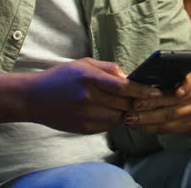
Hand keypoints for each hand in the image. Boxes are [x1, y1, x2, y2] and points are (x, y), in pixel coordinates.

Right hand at [26, 57, 162, 133]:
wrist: (34, 98)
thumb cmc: (62, 77)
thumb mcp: (84, 63)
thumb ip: (109, 68)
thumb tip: (130, 77)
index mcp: (89, 78)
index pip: (124, 87)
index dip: (143, 91)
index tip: (156, 92)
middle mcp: (88, 97)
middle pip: (125, 104)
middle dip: (139, 103)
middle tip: (150, 100)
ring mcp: (85, 115)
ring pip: (119, 117)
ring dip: (127, 112)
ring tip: (129, 105)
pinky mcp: (83, 128)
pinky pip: (108, 126)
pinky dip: (114, 120)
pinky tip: (111, 112)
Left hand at [122, 67, 190, 135]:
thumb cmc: (173, 84)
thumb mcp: (170, 73)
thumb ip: (150, 72)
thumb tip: (118, 70)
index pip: (190, 78)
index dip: (183, 86)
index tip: (175, 92)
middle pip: (173, 99)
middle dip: (152, 102)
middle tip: (133, 104)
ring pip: (169, 115)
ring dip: (147, 118)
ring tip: (129, 117)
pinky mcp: (189, 125)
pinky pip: (167, 128)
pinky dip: (149, 127)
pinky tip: (135, 125)